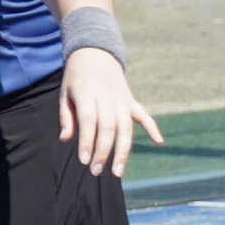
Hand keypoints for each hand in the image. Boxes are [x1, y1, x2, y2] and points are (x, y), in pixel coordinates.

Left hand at [59, 47, 162, 177]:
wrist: (95, 53)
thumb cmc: (76, 78)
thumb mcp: (65, 93)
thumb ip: (67, 117)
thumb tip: (65, 140)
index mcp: (87, 92)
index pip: (89, 120)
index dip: (87, 141)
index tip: (84, 160)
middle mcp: (107, 96)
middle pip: (108, 127)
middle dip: (103, 151)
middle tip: (95, 171)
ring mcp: (121, 98)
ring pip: (125, 126)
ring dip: (122, 150)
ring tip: (117, 172)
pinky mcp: (130, 100)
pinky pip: (143, 115)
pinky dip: (152, 127)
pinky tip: (158, 142)